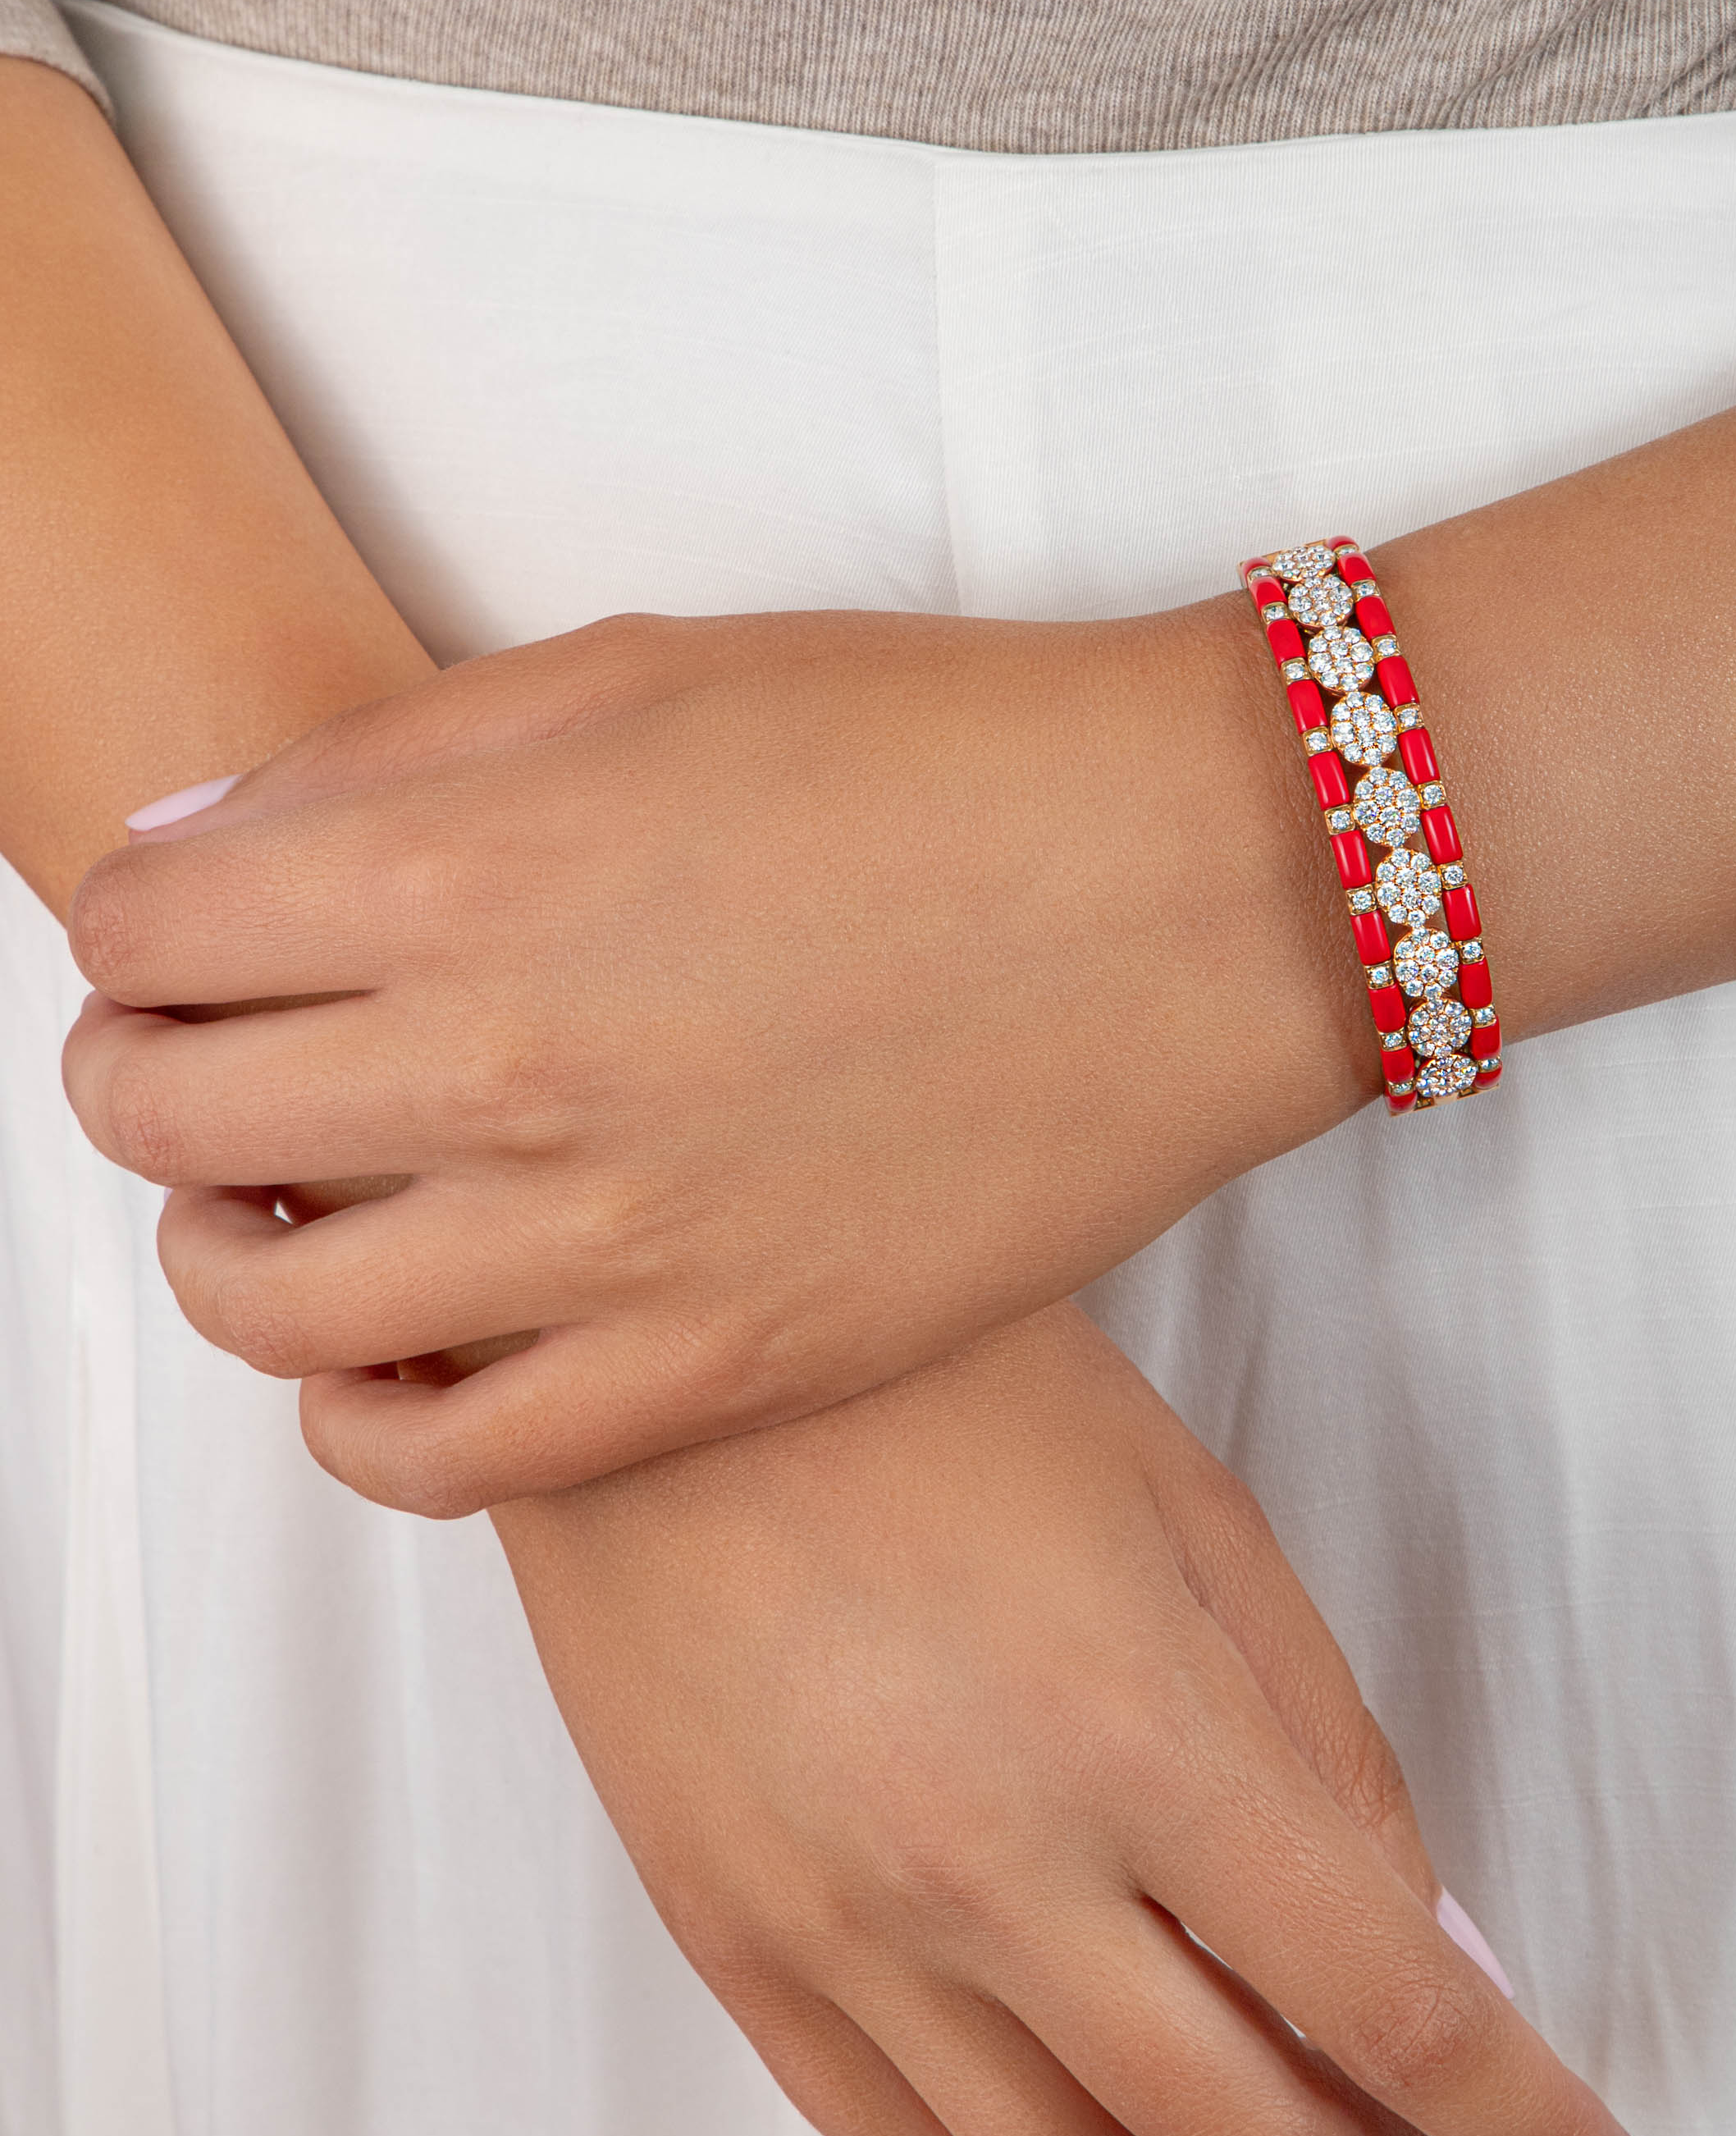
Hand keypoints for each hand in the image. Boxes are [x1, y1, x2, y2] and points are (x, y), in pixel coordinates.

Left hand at [63, 607, 1370, 1514]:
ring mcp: (604, 1243)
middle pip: (165, 1124)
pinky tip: (401, 1346)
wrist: (1197, 882)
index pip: (140, 937)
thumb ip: (389, 762)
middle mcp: (499, 1067)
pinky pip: (437, 1462)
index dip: (138, 933)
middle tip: (215, 1062)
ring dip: (235, 1254)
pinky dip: (364, 1419)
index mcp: (462, 864)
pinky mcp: (716, 1370)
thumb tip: (194, 859)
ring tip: (299, 1208)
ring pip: (268, 1315)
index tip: (191, 938)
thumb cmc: (939, 749)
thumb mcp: (639, 673)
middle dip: (150, 1080)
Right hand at [495, 1301, 1644, 2135]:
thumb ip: (1331, 1753)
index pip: (1392, 2011)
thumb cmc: (947, 1395)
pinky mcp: (737, 1953)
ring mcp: (849, 1933)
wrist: (669, 1362)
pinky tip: (1086, 2126)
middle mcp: (997, 1871)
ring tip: (1246, 2103)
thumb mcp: (1199, 1523)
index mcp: (1144, 1740)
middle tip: (1407, 2119)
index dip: (1526, 2126)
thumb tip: (1441, 1950)